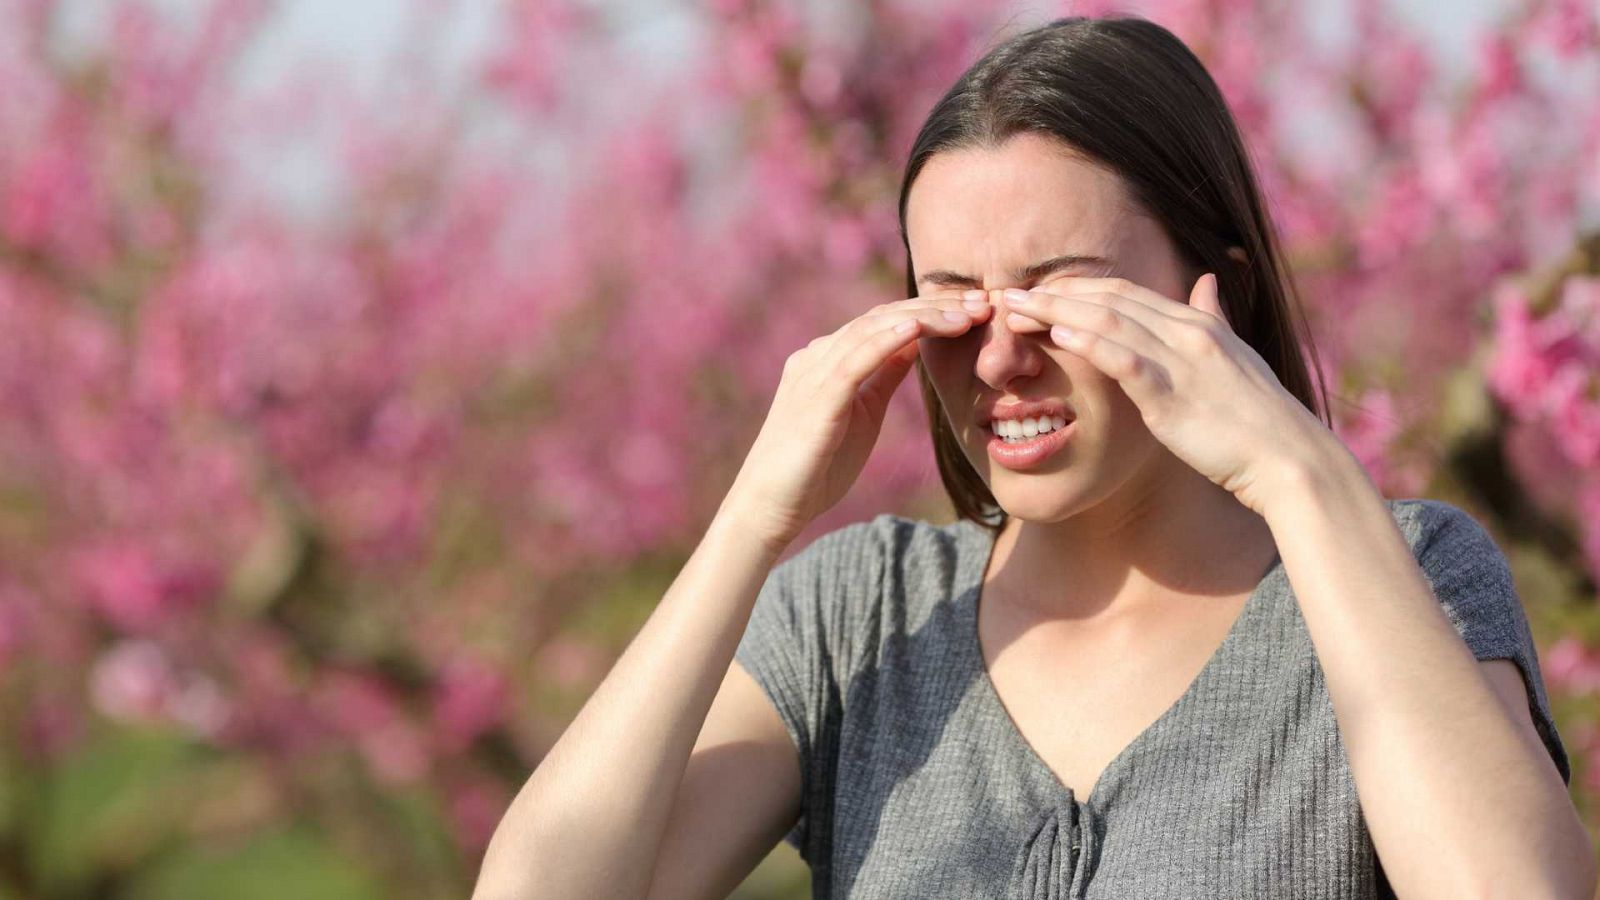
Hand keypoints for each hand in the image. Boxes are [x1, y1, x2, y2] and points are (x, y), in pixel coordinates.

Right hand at [721, 288, 992, 549]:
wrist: (771, 506)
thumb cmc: (816, 467)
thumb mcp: (862, 412)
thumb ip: (882, 376)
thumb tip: (914, 344)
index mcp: (829, 360)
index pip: (884, 322)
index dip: (931, 312)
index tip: (976, 311)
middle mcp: (817, 357)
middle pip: (882, 318)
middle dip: (934, 308)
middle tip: (983, 302)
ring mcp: (813, 374)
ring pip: (872, 331)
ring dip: (922, 319)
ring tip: (964, 314)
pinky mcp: (815, 399)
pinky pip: (853, 362)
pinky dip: (885, 341)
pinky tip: (917, 330)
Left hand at [999, 273, 1340, 516]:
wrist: (1288, 459)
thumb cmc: (1258, 418)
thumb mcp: (1235, 357)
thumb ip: (1214, 318)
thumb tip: (1207, 280)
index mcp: (1196, 324)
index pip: (1125, 292)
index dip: (1077, 288)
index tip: (1036, 290)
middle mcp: (1187, 332)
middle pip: (1108, 299)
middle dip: (1053, 293)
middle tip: (1005, 294)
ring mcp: (1181, 360)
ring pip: (1109, 321)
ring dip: (1056, 310)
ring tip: (1013, 309)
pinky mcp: (1173, 395)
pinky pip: (1125, 360)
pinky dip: (1090, 342)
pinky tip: (1057, 334)